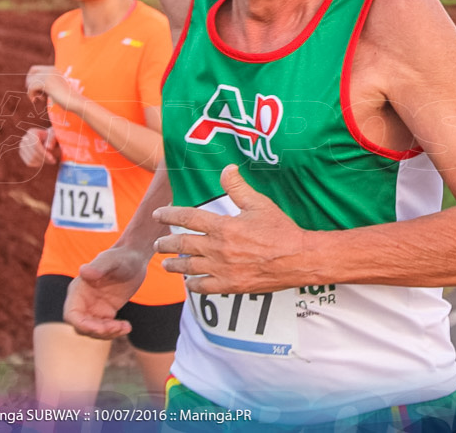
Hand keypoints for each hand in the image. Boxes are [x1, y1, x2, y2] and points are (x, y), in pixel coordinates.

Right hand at [18, 127, 56, 166]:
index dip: (43, 153)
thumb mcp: (56, 136)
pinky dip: (38, 164)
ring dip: (42, 162)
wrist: (51, 141)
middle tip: (53, 160)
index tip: (52, 158)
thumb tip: (48, 147)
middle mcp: (25, 138)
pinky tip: (44, 160)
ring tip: (50, 160)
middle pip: (33, 153)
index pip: (35, 145)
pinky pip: (29, 163)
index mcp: (32, 132)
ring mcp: (22, 146)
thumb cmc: (54, 137)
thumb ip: (52, 140)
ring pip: (31, 160)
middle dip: (44, 158)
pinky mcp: (22, 154)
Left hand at [26, 64, 79, 111]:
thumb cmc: (66, 98)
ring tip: (39, 98)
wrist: (76, 102)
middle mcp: (50, 70)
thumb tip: (29, 83)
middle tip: (36, 95)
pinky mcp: (47, 83)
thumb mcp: (55, 87)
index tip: (35, 89)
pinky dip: (31, 95)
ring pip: (30, 81)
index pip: (33, 69)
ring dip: (31, 92)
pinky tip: (38, 100)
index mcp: (53, 69)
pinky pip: (31, 87)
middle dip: (30, 85)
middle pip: (30, 74)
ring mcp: (49, 76)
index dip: (30, 79)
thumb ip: (45, 83)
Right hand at [63, 246, 148, 339]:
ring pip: (93, 330)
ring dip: (108, 334)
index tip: (100, 329)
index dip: (82, 325)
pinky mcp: (105, 312)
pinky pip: (105, 328)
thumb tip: (83, 271)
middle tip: (117, 328)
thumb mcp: (112, 260)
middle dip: (97, 332)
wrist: (135, 259)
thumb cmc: (122, 256)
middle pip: (81, 326)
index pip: (71, 315)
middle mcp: (82, 301)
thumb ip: (99, 266)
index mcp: (78, 289)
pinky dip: (114, 331)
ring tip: (125, 328)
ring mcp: (93, 308)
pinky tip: (127, 327)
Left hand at [153, 165, 306, 294]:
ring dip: (174, 265)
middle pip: (183, 244)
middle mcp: (218, 249)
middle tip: (158, 244)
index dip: (170, 215)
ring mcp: (222, 269)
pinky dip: (192, 285)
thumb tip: (227, 168)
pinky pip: (203, 287)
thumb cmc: (280, 230)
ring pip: (189, 267)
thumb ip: (238, 187)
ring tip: (166, 264)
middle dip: (166, 243)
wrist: (298, 259)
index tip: (159, 214)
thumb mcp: (259, 203)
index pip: (188, 218)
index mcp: (223, 226)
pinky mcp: (230, 285)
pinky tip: (188, 283)